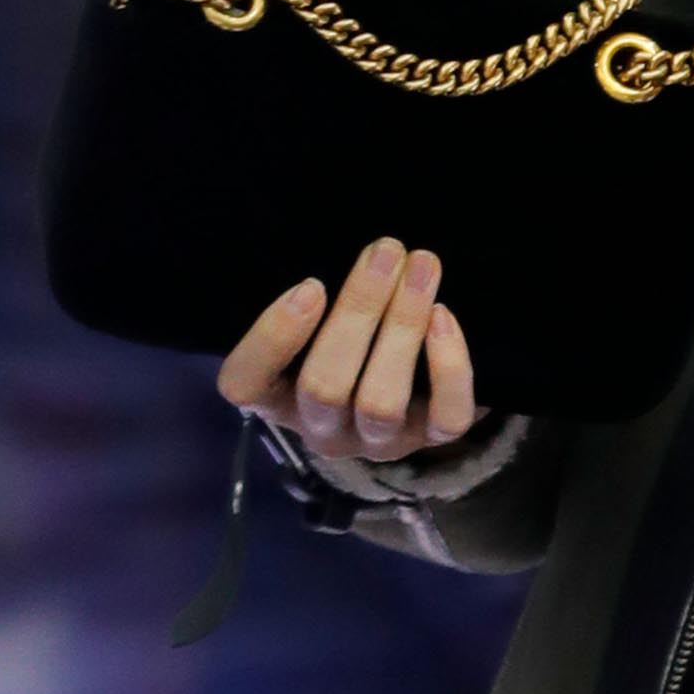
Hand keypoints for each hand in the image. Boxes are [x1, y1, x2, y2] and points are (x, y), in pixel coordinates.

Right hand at [217, 238, 487, 463]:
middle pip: (324, 387)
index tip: (311, 284)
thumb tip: (351, 251)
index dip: (272, 339)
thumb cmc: (355, 333)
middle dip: (358, 312)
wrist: (422, 381)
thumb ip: (318, 296)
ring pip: (381, 403)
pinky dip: (448, 367)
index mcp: (278, 398)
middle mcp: (322, 429)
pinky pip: (445, 418)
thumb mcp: (322, 316)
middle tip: (387, 251)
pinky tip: (445, 317)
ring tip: (422, 266)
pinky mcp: (431, 439)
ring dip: (403, 327)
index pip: (245, 385)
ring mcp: (377, 442)